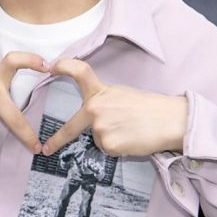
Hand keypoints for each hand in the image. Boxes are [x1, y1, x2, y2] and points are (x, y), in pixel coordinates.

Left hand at [41, 59, 187, 157]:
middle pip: (72, 127)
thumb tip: (92, 119)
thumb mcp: (120, 95)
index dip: (64, 66)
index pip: (79, 72)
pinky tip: (131, 139)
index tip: (51, 66)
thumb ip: (102, 103)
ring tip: (129, 130)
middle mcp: (95, 108)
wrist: (169, 120)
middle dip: (57, 140)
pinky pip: (107, 149)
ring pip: (97, 140)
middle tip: (47, 148)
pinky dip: (117, 147)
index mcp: (100, 92)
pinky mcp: (109, 145)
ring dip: (109, 139)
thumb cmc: (148, 107)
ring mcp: (100, 128)